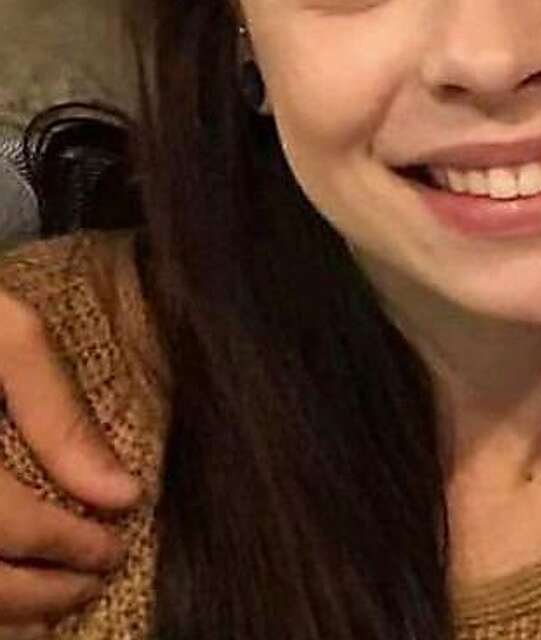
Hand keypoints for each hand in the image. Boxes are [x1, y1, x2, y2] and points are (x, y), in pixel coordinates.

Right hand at [0, 289, 139, 629]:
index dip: (71, 546)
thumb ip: (58, 415)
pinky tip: (3, 613)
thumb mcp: (4, 335)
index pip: (9, 525)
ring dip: (2, 618)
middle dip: (39, 593)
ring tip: (52, 611)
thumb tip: (121, 494)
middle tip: (93, 581)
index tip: (117, 545)